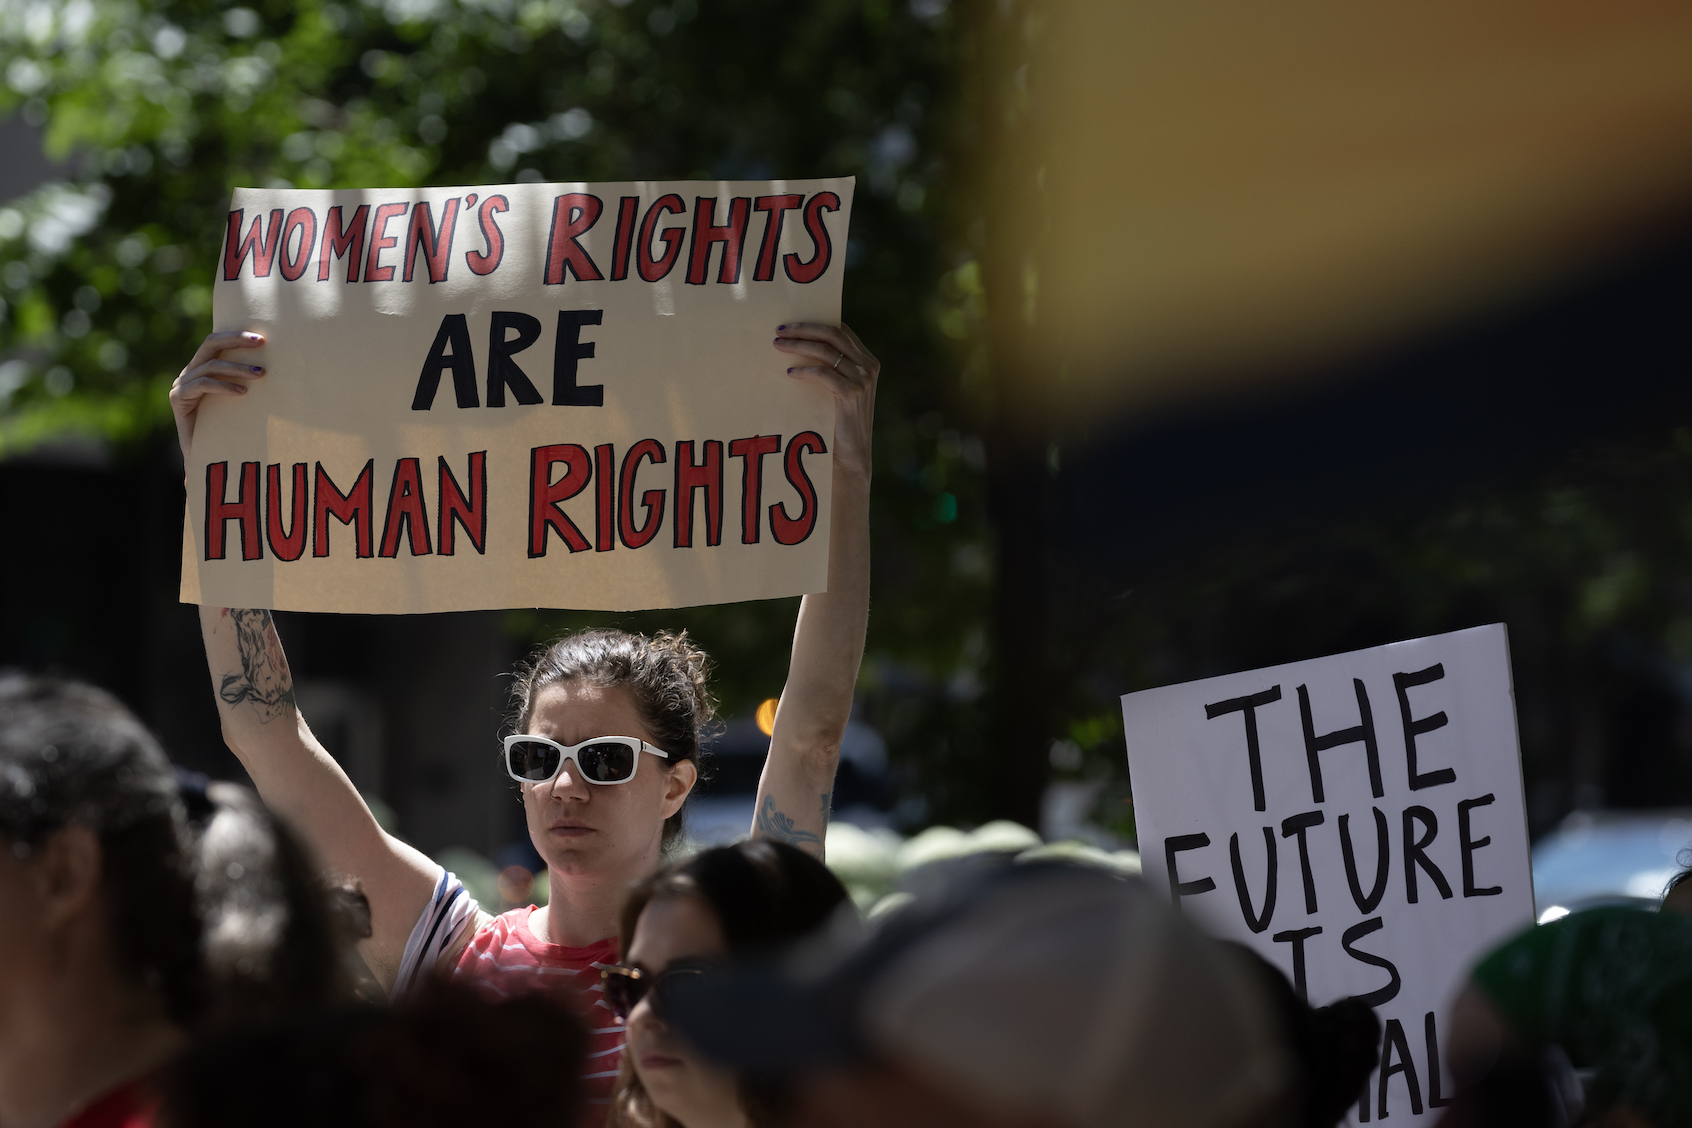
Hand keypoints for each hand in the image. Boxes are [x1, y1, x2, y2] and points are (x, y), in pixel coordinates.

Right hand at [169, 331, 265, 465]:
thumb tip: (277, 371)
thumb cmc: (227, 430)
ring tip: (261, 374)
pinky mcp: (178, 399)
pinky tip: (242, 392)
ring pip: (211, 365)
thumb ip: (248, 384)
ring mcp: (182, 385)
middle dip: (236, 339)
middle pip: (211, 344)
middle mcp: (190, 372)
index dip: (237, 336)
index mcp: (202, 368)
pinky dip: (224, 386)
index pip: (217, 342)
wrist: (204, 457)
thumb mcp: (240, 403)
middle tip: (261, 342)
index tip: (262, 338)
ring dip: (238, 368)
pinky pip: (203, 384)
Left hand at [774, 322, 877, 479]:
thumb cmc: (839, 421)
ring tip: (778, 346)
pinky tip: (789, 372)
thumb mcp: (839, 389)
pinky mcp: (851, 393)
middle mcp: (868, 366)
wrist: (851, 453)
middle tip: (779, 329)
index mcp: (868, 360)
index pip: (841, 330)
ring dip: (798, 345)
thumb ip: (832, 368)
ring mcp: (862, 379)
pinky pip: (823, 373)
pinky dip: (804, 369)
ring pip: (825, 350)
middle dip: (804, 328)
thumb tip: (801, 345)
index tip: (791, 323)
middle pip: (833, 334)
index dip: (815, 322)